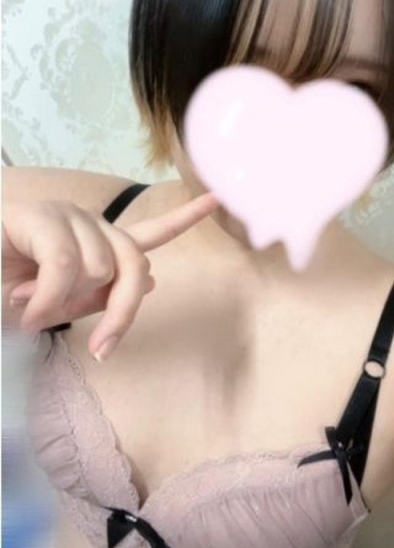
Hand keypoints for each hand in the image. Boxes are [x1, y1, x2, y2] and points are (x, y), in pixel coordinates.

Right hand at [2, 192, 218, 359]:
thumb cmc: (9, 291)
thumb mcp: (64, 304)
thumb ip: (104, 294)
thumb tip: (152, 279)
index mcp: (100, 243)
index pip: (153, 231)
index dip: (186, 217)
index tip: (219, 198)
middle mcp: (91, 223)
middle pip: (137, 264)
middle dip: (122, 312)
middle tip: (100, 349)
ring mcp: (67, 216)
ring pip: (99, 269)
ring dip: (63, 303)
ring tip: (31, 305)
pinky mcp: (40, 216)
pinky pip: (65, 266)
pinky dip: (45, 299)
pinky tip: (23, 306)